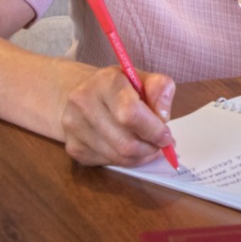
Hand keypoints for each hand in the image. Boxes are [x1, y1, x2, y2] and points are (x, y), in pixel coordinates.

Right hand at [58, 66, 175, 166]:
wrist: (79, 94)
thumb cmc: (118, 87)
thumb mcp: (142, 78)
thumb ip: (160, 88)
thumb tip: (163, 117)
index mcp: (104, 81)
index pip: (130, 114)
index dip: (154, 130)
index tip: (167, 135)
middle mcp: (84, 103)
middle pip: (126, 143)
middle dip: (151, 147)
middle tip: (161, 143)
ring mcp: (74, 128)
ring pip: (119, 157)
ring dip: (141, 156)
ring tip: (148, 144)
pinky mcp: (74, 148)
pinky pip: (109, 163)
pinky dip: (126, 160)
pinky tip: (129, 147)